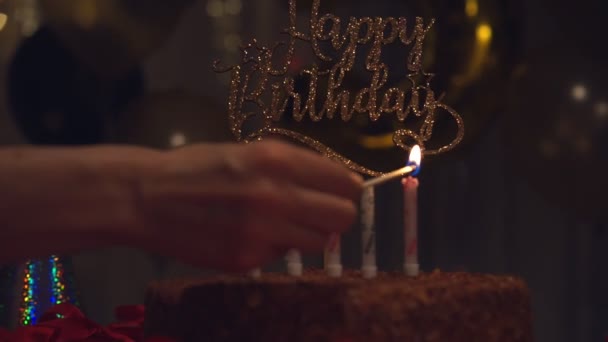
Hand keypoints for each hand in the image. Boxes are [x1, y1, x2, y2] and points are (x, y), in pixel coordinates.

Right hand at [133, 140, 362, 271]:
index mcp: (277, 160)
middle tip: (320, 212)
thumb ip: (294, 169)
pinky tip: (248, 234)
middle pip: (343, 217)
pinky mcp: (247, 259)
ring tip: (283, 222)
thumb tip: (338, 187)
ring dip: (310, 234)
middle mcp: (276, 195)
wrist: (147, 197)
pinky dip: (274, 246)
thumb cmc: (199, 167)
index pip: (344, 182)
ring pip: (321, 242)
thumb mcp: (249, 151)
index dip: (348, 189)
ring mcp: (262, 231)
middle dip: (337, 215)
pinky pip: (283, 255)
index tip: (343, 193)